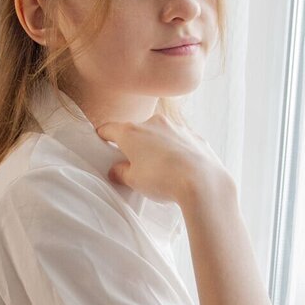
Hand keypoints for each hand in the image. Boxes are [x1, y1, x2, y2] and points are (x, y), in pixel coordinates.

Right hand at [95, 113, 226, 204]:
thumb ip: (121, 172)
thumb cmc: (163, 179)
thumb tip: (117, 169)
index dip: (104, 136)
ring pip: (160, 135)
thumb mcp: (133, 181)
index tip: (102, 140)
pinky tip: (180, 169)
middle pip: (136, 131)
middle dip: (134, 146)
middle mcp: (153, 123)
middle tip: (135, 166)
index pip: (110, 129)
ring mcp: (176, 127)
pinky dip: (176, 151)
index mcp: (132, 132)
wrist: (202, 181)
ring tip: (161, 171)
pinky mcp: (194, 136)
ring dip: (157, 147)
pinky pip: (179, 141)